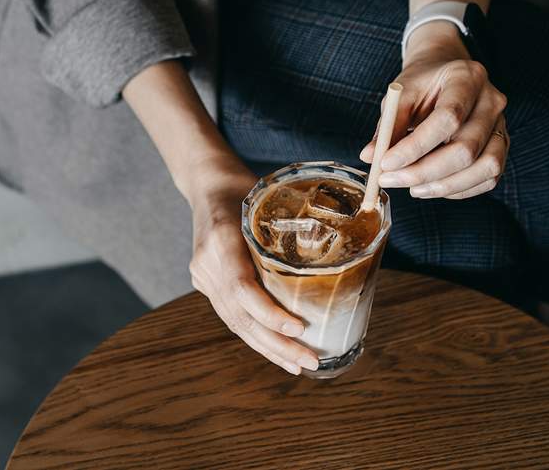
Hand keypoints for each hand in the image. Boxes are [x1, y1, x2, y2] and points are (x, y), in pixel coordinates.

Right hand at [186, 156, 318, 374]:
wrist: (207, 184)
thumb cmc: (247, 187)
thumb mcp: (270, 199)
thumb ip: (294, 227)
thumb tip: (345, 254)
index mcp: (221, 238)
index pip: (242, 288)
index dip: (269, 314)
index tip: (298, 329)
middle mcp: (206, 263)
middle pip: (240, 316)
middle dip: (276, 344)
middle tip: (309, 361)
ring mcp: (203, 276)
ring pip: (235, 323)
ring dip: (268, 348)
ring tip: (298, 365)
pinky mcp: (206, 284)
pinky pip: (232, 316)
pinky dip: (257, 336)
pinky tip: (278, 351)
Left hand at [360, 22, 508, 198]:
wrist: (446, 74)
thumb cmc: (422, 85)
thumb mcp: (400, 95)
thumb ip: (388, 125)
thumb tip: (370, 156)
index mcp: (466, 77)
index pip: (447, 118)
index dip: (414, 147)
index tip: (385, 163)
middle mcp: (491, 100)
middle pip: (466, 148)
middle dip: (423, 172)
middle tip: (390, 180)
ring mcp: (502, 124)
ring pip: (485, 167)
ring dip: (444, 186)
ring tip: (412, 188)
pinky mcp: (502, 145)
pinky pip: (488, 177)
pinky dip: (458, 190)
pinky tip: (431, 187)